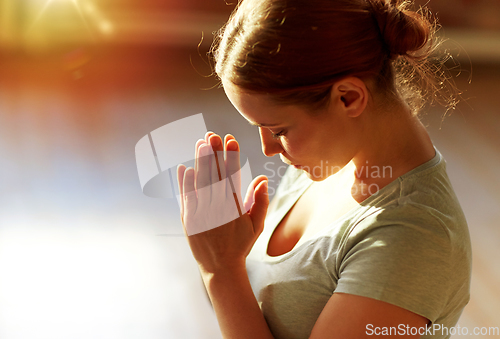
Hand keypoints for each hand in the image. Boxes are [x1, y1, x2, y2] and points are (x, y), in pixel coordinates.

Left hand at [177, 132, 268, 273]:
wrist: (220, 268)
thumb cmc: (241, 245)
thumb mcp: (256, 225)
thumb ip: (260, 201)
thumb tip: (262, 179)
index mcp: (235, 208)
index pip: (233, 175)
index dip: (231, 156)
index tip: (230, 140)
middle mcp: (218, 209)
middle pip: (214, 175)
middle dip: (213, 153)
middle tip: (211, 135)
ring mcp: (201, 214)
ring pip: (199, 183)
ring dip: (199, 162)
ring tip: (200, 144)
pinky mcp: (188, 220)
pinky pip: (186, 197)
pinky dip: (185, 182)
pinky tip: (185, 168)